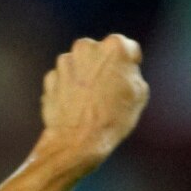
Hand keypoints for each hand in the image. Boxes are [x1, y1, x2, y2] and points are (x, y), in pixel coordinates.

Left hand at [40, 35, 147, 175]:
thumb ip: (133, 72)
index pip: (127, 49)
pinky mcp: (50, 78)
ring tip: (89, 102)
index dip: (128, 66)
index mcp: (115, 46)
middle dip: (103, 68)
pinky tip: (74, 106)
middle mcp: (87, 46)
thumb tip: (125, 69)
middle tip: (106, 93)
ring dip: (84, 77)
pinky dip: (68, 89)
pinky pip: (63, 79)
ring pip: (80, 65)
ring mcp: (66, 61)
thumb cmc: (112, 119)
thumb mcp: (139, 94)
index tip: (125, 81)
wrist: (76, 143)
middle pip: (100, 54)